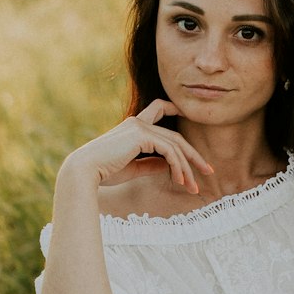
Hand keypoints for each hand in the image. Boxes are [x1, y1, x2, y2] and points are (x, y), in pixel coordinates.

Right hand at [59, 100, 214, 194]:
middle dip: (194, 155)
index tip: (187, 113)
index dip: (174, 107)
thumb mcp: (133, 169)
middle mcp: (137, 122)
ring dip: (188, 167)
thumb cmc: (103, 172)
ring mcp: (139, 127)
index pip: (158, 109)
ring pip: (175, 145)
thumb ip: (151, 164)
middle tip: (209, 171)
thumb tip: (171, 166)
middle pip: (175, 136)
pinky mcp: (141, 135)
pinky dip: (178, 166)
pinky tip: (180, 180)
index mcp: (133, 127)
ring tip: (194, 186)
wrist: (84, 172)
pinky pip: (169, 150)